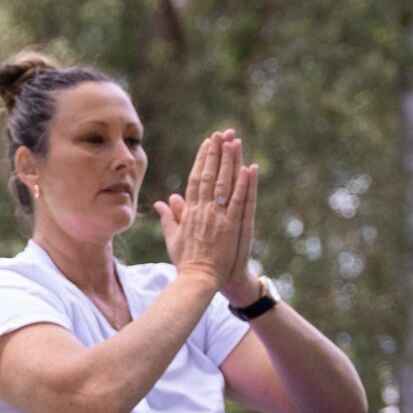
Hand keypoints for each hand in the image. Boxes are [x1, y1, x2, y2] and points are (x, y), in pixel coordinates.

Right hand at [154, 130, 255, 298]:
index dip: (202, 159)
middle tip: (223, 132)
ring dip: (230, 161)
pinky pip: (239, 201)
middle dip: (216, 153)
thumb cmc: (186, 261)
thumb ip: (169, 217)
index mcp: (190, 212)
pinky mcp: (231, 226)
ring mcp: (218, 217)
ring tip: (235, 141)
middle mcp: (203, 210)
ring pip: (224, 183)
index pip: (195, 179)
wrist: (197, 279)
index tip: (207, 143)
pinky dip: (244, 184)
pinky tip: (249, 168)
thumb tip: (163, 201)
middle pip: (209, 175)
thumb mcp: (174, 237)